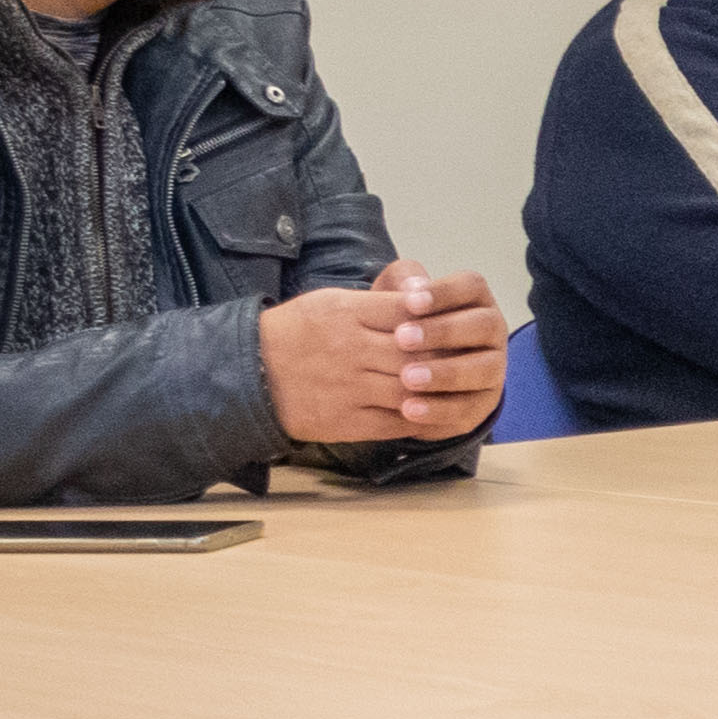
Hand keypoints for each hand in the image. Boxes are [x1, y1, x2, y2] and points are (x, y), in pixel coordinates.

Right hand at [262, 266, 507, 443]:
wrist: (248, 375)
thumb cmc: (295, 332)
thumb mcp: (329, 303)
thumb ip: (374, 302)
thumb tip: (421, 297)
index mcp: (346, 314)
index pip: (405, 312)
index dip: (435, 316)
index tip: (453, 317)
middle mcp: (350, 350)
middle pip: (414, 351)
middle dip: (445, 353)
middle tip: (469, 353)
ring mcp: (349, 387)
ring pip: (410, 388)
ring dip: (438, 388)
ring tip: (458, 384)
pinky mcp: (347, 420)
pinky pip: (395, 421)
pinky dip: (421, 418)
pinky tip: (436, 411)